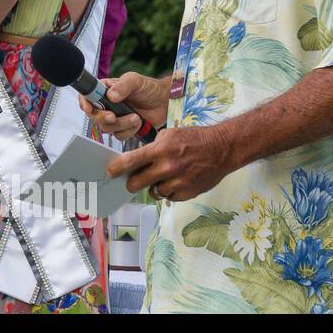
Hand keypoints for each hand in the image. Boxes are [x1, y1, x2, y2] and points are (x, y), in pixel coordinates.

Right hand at [76, 72, 169, 140]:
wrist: (165, 102)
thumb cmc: (149, 87)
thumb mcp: (135, 80)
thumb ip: (123, 86)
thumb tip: (110, 96)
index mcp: (104, 90)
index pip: (87, 97)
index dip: (84, 103)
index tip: (89, 108)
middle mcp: (107, 105)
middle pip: (94, 116)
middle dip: (103, 118)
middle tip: (113, 116)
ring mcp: (115, 117)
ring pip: (107, 128)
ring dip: (122, 125)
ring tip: (136, 117)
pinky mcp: (124, 128)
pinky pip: (119, 135)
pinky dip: (129, 131)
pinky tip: (138, 122)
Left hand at [106, 124, 236, 202]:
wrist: (222, 148)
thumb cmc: (195, 139)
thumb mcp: (169, 134)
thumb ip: (152, 148)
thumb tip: (137, 160)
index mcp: (160, 150)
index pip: (130, 161)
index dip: (116, 168)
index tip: (110, 172)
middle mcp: (167, 168)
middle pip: (137, 183)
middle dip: (131, 182)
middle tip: (132, 180)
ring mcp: (178, 182)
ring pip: (153, 192)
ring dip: (153, 186)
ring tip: (162, 177)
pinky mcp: (188, 193)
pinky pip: (169, 197)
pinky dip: (169, 191)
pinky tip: (175, 181)